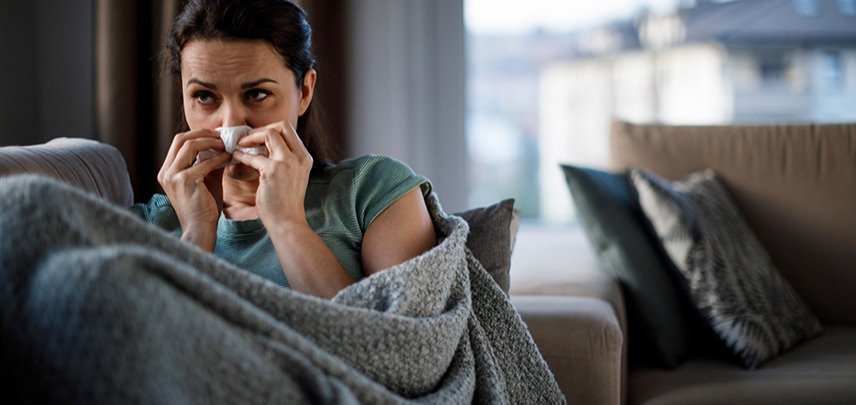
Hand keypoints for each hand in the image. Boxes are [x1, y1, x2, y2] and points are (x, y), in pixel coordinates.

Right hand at [157, 129, 231, 249]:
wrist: (200, 230)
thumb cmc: (204, 207)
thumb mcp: (206, 180)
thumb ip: (210, 162)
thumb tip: (223, 146)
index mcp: (167, 171)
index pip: (179, 142)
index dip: (198, 134)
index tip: (216, 134)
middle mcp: (166, 172)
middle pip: (181, 139)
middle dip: (203, 133)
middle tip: (222, 134)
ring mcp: (172, 176)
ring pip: (191, 145)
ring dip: (211, 142)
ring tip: (226, 144)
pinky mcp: (184, 181)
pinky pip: (204, 162)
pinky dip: (218, 157)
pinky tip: (229, 157)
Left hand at [231, 121, 312, 228]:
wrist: (287, 222)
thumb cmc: (286, 202)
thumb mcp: (293, 176)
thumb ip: (285, 160)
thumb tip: (266, 147)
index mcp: (304, 157)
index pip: (289, 130)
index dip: (271, 129)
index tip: (257, 137)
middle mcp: (299, 157)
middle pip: (281, 126)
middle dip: (261, 129)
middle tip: (248, 138)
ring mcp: (287, 163)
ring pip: (269, 134)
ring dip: (251, 137)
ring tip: (240, 144)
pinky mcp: (273, 171)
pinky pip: (253, 156)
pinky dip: (242, 154)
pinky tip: (236, 157)